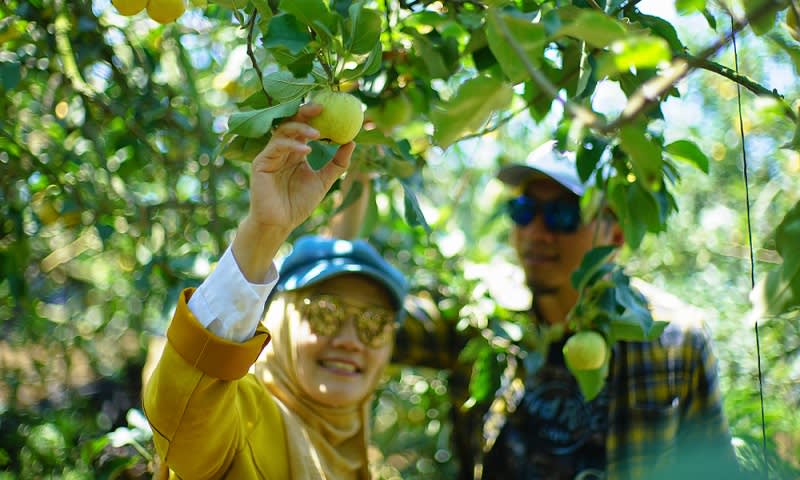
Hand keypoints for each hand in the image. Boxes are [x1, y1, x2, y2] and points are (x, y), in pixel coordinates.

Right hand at [246, 103, 354, 231]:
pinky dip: (292, 146)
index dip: (315, 116)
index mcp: (295, 151)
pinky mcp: (261, 163)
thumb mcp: (323, 181)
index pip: (304, 126)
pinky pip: (276, 147)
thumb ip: (337, 163)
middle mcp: (282, 149)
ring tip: (318, 134)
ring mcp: (270, 155)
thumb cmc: (298, 204)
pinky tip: (306, 151)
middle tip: (322, 107)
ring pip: (283, 131)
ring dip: (301, 128)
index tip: (333, 108)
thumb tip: (352, 141)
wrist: (280, 223)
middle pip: (291, 122)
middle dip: (305, 112)